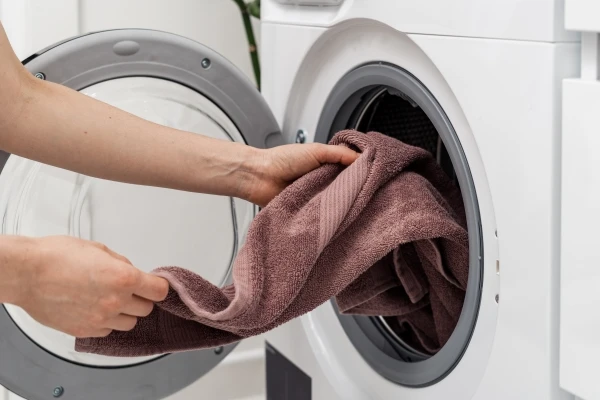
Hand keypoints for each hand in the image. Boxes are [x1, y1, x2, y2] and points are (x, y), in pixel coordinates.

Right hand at [13, 236, 168, 337]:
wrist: (27, 273)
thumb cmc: (56, 257)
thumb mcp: (99, 249)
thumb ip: (121, 264)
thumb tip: (132, 272)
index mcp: (123, 278)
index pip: (160, 291)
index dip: (158, 287)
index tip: (155, 285)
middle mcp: (115, 301)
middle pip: (146, 309)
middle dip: (141, 298)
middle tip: (128, 289)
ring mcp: (100, 319)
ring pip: (129, 323)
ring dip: (125, 313)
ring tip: (109, 299)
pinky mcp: (85, 330)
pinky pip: (107, 331)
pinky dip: (106, 322)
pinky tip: (94, 308)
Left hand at [243, 143, 358, 206]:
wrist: (258, 177)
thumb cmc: (281, 160)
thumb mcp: (316, 150)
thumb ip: (339, 154)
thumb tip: (363, 158)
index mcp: (325, 166)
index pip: (349, 171)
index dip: (361, 174)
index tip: (375, 176)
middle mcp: (321, 182)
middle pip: (345, 189)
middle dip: (353, 191)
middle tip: (367, 193)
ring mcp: (315, 197)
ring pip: (335, 203)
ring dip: (340, 203)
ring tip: (352, 204)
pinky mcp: (307, 212)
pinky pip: (321, 215)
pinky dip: (327, 214)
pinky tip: (335, 214)